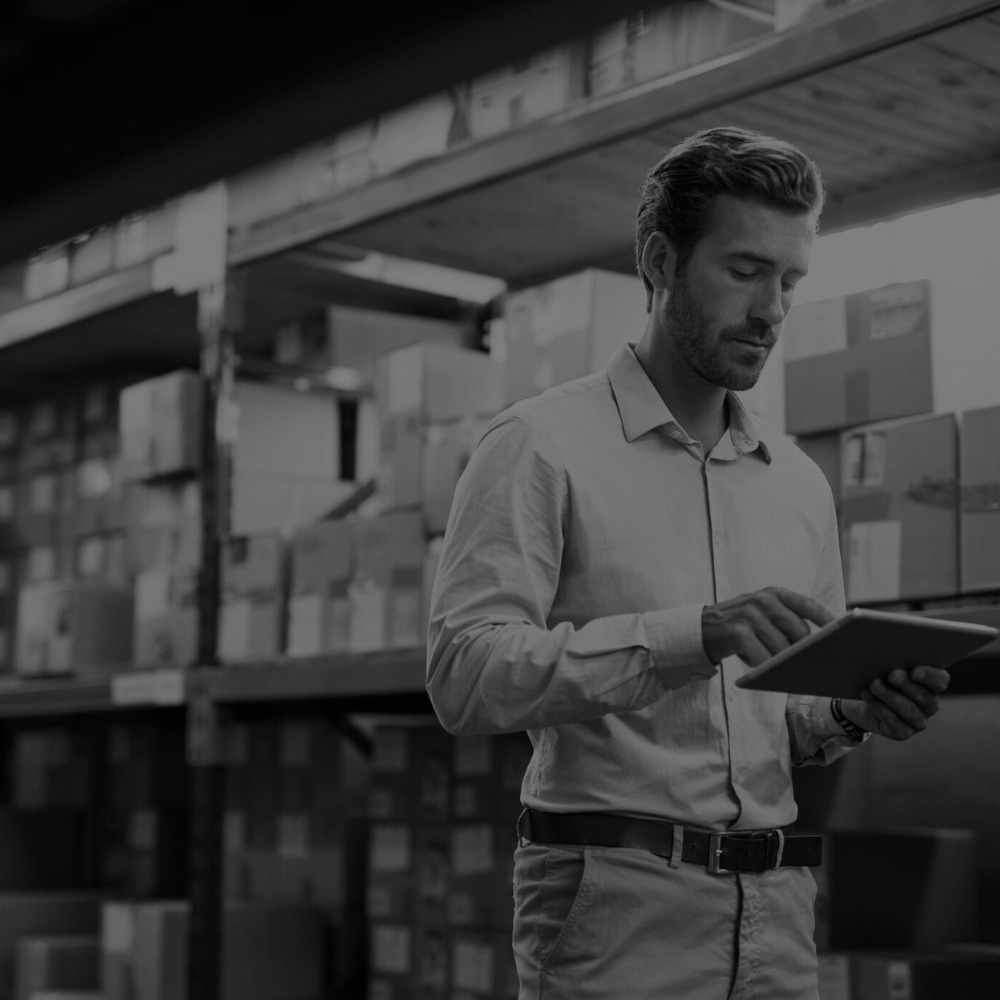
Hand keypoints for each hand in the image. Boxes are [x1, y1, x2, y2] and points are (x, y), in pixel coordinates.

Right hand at [701, 586, 835, 665]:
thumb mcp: (764, 612)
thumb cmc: (741, 624)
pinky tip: (757, 664)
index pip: (808, 604)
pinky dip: (763, 665)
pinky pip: (762, 657)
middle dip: (803, 650)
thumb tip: (816, 645)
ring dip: (780, 661)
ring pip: (781, 648)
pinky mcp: (737, 633)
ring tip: (772, 662)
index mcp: (774, 593)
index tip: (842, 632)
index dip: (827, 619)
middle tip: (803, 662)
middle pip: (799, 631)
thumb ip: (787, 619)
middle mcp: (762, 600)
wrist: (702, 628)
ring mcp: (749, 615)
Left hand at [840, 666, 949, 740]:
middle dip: (906, 685)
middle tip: (892, 674)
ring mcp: (918, 722)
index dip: (930, 676)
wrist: (864, 700)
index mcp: (931, 686)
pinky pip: (893, 721)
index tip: (914, 671)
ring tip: (874, 684)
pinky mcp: (902, 733)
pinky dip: (878, 706)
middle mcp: (929, 705)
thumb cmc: (880, 676)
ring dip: (889, 696)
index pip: (940, 680)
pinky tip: (867, 694)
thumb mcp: (887, 666)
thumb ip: (893, 659)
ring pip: (907, 710)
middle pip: (924, 696)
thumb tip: (886, 650)